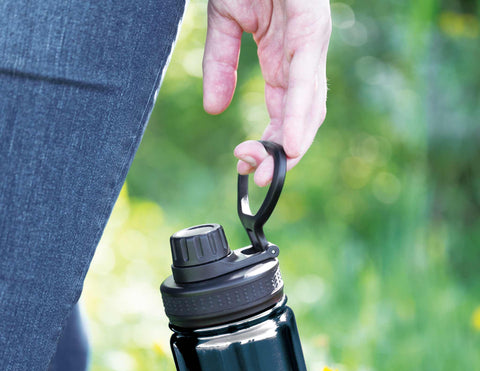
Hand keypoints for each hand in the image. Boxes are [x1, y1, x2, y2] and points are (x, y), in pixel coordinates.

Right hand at [203, 0, 330, 185]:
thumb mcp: (224, 23)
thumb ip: (220, 66)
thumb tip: (214, 109)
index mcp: (284, 59)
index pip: (284, 112)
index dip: (269, 142)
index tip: (248, 164)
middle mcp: (302, 57)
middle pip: (302, 118)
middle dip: (282, 152)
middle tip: (261, 178)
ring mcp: (309, 43)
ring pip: (309, 106)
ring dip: (290, 143)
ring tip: (273, 171)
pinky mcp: (309, 27)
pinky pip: (304, 79)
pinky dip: (298, 114)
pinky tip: (291, 144)